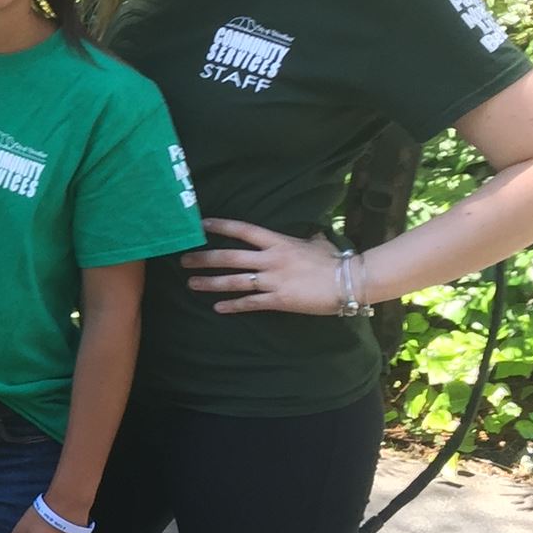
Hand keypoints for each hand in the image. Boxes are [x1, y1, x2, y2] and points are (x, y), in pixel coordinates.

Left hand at [183, 218, 346, 314]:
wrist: (349, 281)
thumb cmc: (335, 260)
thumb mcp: (316, 243)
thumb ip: (304, 239)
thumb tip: (309, 234)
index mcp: (278, 242)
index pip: (243, 230)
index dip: (220, 226)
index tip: (201, 225)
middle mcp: (271, 259)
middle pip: (229, 257)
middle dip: (204, 258)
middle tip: (183, 261)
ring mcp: (273, 280)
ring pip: (234, 281)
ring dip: (210, 282)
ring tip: (191, 283)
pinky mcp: (278, 300)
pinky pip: (250, 303)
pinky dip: (233, 306)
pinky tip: (217, 308)